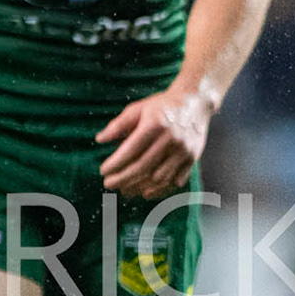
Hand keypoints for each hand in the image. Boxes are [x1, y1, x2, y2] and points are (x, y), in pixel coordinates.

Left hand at [97, 88, 213, 198]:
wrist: (195, 103)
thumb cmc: (162, 106)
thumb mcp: (138, 108)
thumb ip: (118, 124)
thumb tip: (100, 139)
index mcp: (154, 125)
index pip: (131, 150)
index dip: (116, 164)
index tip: (103, 171)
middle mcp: (170, 139)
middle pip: (143, 166)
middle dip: (123, 179)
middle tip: (109, 184)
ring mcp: (183, 151)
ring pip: (159, 177)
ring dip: (140, 187)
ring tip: (125, 190)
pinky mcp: (192, 159)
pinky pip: (175, 180)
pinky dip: (160, 190)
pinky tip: (146, 193)